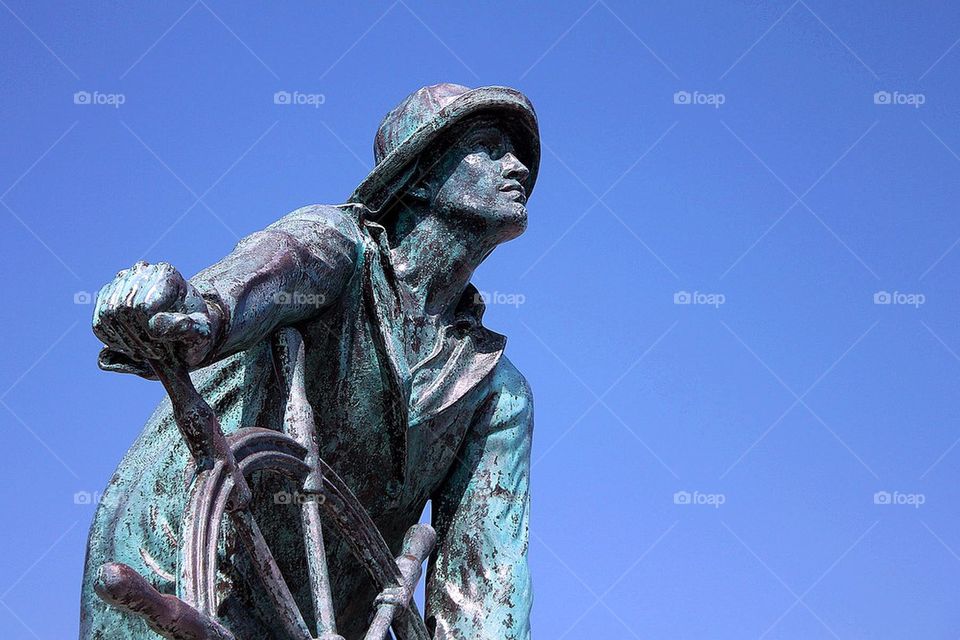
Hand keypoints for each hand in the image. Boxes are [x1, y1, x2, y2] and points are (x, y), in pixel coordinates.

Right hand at [93, 261, 221, 370]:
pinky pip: (98, 325)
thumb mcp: (203, 333)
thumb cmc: (196, 330)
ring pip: (108, 316)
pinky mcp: (106, 297)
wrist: (185, 329)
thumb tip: (155, 323)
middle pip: (123, 310)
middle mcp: (142, 271)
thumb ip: (188, 329)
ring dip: (126, 341)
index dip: (151, 333)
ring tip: (147, 349)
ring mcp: (121, 281)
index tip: (167, 347)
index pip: (142, 307)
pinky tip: (134, 346)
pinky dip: (114, 342)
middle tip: (157, 353)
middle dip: (138, 338)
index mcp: (167, 274)